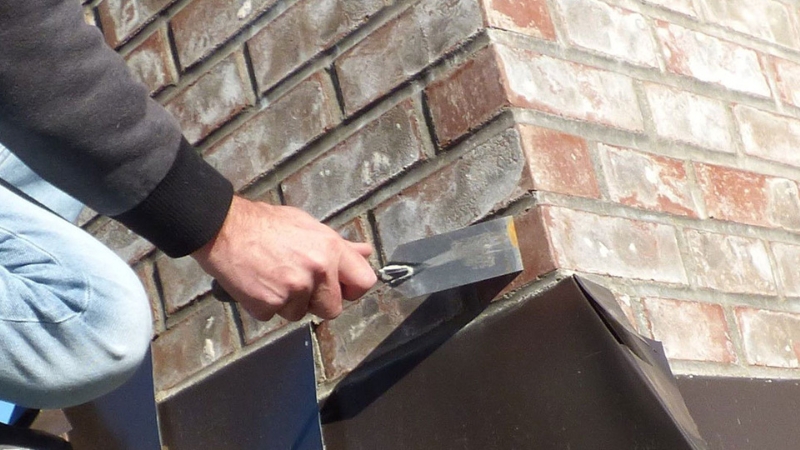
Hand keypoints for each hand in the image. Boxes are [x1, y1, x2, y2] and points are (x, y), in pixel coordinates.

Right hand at [192, 196, 376, 320]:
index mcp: (330, 250)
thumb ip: (339, 245)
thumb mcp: (308, 226)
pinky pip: (275, 316)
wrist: (223, 229)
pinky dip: (267, 305)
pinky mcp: (269, 305)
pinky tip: (259, 283)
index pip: (365, 283)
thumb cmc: (266, 224)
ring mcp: (293, 290)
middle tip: (298, 281)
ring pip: (301, 314)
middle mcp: (316, 271)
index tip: (341, 287)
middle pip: (333, 308)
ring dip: (289, 303)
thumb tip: (364, 253)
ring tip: (274, 276)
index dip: (352, 288)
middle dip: (318, 300)